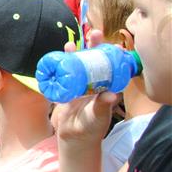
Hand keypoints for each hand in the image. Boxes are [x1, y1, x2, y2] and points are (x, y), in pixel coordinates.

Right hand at [53, 29, 118, 146]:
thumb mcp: (98, 117)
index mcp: (103, 88)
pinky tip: (58, 56)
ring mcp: (77, 86)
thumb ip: (103, 107)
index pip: (109, 67)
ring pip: (76, 65)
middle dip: (93, 47)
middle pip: (93, 61)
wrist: (73, 137)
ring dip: (74, 53)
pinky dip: (60, 64)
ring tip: (71, 43)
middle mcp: (91, 84)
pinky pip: (62, 74)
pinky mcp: (64, 89)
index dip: (111, 56)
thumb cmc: (91, 128)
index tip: (114, 45)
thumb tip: (112, 95)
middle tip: (94, 34)